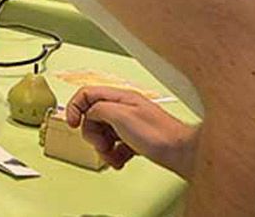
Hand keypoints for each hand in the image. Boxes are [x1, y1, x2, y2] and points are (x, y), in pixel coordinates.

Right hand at [66, 86, 198, 177]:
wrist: (182, 153)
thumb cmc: (159, 135)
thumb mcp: (121, 116)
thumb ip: (98, 110)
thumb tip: (89, 114)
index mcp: (120, 98)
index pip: (86, 94)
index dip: (74, 107)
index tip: (72, 123)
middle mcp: (124, 109)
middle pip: (92, 117)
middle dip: (91, 134)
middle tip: (100, 143)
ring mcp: (130, 125)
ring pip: (102, 134)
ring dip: (102, 148)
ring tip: (111, 155)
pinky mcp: (135, 140)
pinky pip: (114, 146)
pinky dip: (113, 155)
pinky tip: (120, 160)